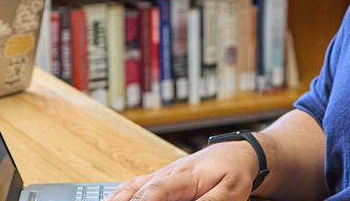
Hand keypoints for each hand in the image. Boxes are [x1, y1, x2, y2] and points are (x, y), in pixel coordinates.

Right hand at [103, 139, 259, 200]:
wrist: (233, 154)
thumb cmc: (233, 173)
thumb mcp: (231, 191)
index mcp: (184, 176)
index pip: (157, 191)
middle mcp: (167, 174)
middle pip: (137, 191)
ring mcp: (160, 175)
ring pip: (131, 187)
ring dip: (116, 199)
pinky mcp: (158, 178)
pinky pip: (133, 184)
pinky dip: (119, 193)